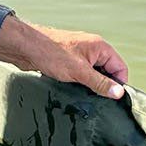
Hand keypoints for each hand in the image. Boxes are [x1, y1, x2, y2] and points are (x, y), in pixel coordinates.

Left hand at [12, 22, 130, 100]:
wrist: (25, 47)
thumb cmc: (51, 52)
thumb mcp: (80, 72)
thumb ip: (100, 83)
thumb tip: (119, 92)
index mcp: (100, 47)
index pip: (120, 67)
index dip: (119, 83)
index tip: (114, 98)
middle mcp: (92, 49)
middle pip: (108, 71)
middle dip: (104, 85)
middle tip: (97, 98)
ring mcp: (80, 55)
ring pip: (94, 73)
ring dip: (90, 84)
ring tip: (83, 92)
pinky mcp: (69, 61)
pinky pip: (81, 74)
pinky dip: (80, 82)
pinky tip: (73, 88)